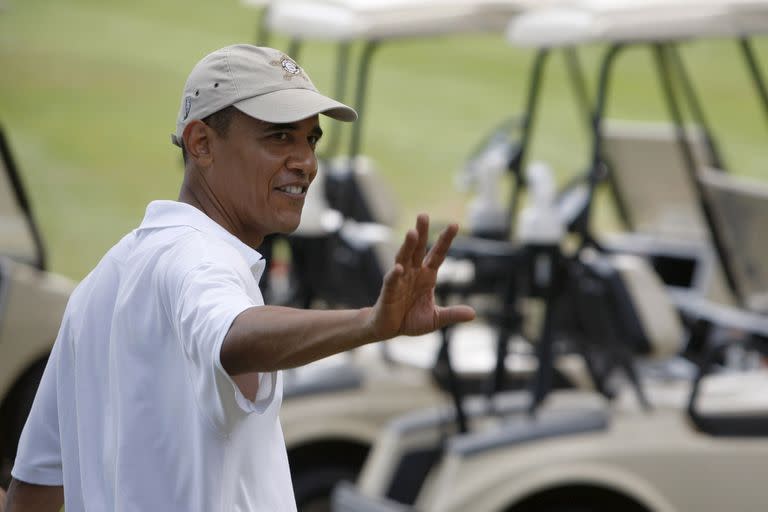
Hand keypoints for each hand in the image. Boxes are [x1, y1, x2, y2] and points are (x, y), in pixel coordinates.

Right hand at [368, 214, 474, 339]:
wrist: (389, 329)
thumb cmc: (410, 320)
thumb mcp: (435, 319)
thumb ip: (452, 314)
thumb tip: (473, 314)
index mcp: (427, 276)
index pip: (438, 254)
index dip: (445, 240)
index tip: (454, 225)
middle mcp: (414, 273)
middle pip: (419, 249)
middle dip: (422, 233)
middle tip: (423, 215)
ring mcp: (400, 279)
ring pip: (404, 258)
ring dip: (408, 246)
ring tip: (411, 232)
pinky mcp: (388, 291)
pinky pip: (392, 280)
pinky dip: (395, 274)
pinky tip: (399, 268)